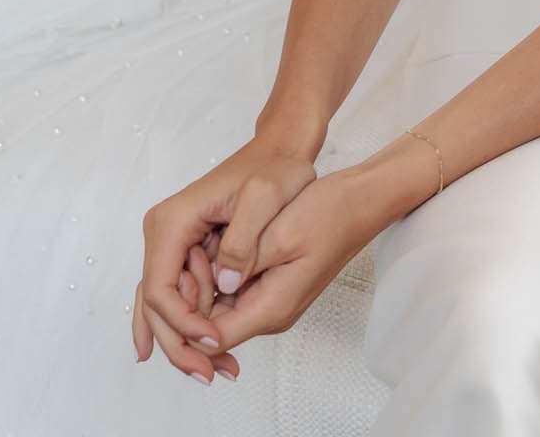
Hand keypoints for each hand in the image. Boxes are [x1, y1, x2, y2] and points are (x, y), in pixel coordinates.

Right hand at [132, 131, 318, 384]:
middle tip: (211, 373)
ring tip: (213, 368)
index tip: (215, 341)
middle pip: (156, 303)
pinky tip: (195, 350)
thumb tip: (225, 286)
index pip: (160, 288)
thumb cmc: (275, 167)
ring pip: (165, 304)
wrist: (280, 149)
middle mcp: (164, 232)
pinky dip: (188, 322)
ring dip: (185, 339)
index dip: (184, 322)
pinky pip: (177, 294)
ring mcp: (173, 241)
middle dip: (180, 342)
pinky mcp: (187, 249)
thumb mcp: (266, 197)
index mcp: (173, 221)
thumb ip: (244, 240)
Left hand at [166, 167, 380, 364]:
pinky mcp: (276, 287)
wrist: (361, 201)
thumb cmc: (328, 213)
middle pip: (215, 329)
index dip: (185, 318)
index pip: (212, 338)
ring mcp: (275, 302)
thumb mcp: (281, 233)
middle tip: (184, 259)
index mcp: (272, 308)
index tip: (178, 278)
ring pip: (223, 310)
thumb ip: (244, 261)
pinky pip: (237, 293)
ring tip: (196, 250)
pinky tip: (215, 250)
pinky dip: (221, 278)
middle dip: (192, 302)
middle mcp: (271, 314)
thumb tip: (215, 285)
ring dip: (205, 288)